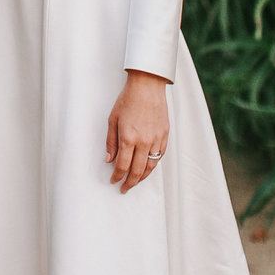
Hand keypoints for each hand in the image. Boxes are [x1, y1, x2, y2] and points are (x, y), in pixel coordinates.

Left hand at [105, 70, 168, 191]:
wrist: (147, 86)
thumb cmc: (127, 100)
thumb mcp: (112, 119)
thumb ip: (111, 141)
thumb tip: (109, 159)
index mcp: (128, 138)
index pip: (122, 165)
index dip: (117, 176)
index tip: (113, 181)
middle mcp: (143, 141)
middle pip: (137, 171)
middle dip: (129, 182)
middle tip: (124, 188)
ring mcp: (156, 139)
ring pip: (150, 166)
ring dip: (142, 177)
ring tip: (135, 182)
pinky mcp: (165, 135)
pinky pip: (160, 156)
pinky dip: (153, 165)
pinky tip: (147, 168)